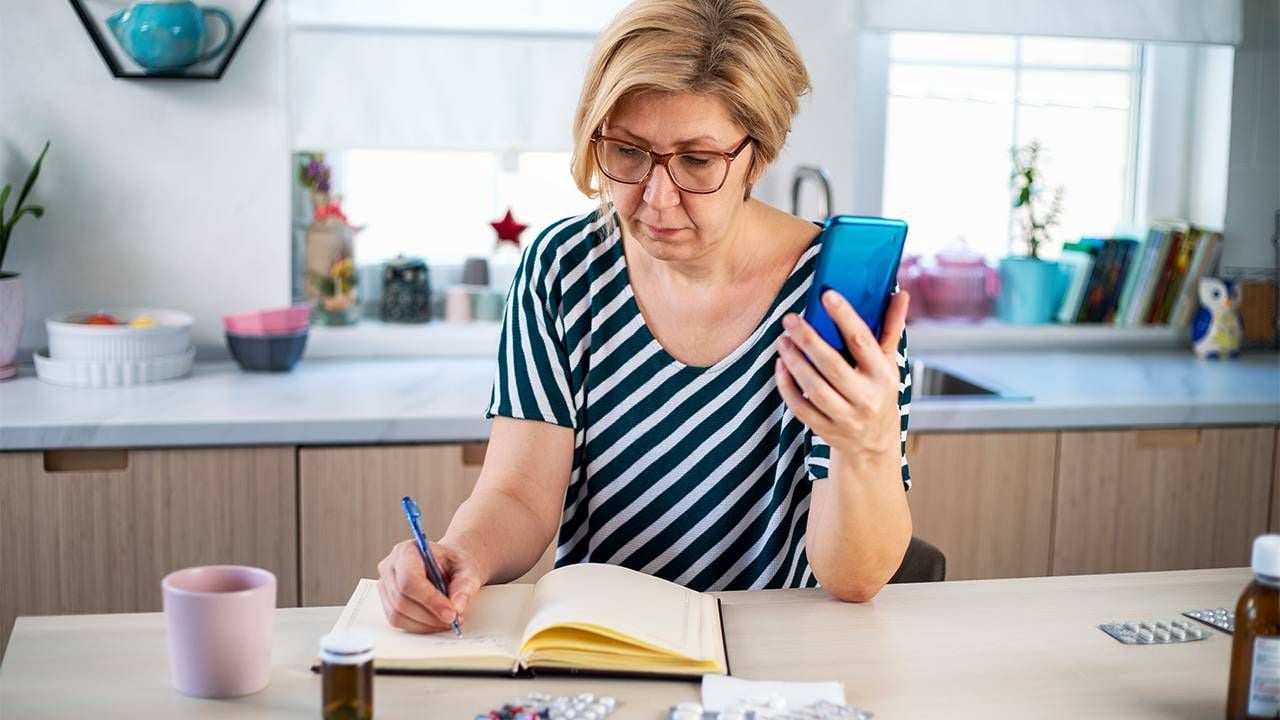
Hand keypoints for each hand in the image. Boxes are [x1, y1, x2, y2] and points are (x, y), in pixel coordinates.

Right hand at [376, 538, 485, 632]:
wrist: (447, 565)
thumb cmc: (454, 564)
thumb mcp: (468, 569)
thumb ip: (465, 585)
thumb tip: (457, 606)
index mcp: (408, 550)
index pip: (410, 579)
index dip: (430, 599)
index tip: (451, 613)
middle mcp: (390, 566)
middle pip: (401, 599)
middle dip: (430, 615)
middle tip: (453, 620)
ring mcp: (385, 584)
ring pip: (398, 614)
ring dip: (425, 624)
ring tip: (447, 620)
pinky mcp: (386, 601)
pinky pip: (397, 621)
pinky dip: (419, 626)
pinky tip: (435, 621)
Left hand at [775, 290, 909, 462]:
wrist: (874, 444)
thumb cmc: (880, 393)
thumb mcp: (889, 363)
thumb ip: (891, 327)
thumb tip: (900, 294)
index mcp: (883, 375)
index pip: (863, 342)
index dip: (845, 317)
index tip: (827, 295)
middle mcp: (866, 398)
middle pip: (833, 365)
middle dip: (809, 339)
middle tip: (791, 318)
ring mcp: (845, 417)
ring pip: (815, 388)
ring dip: (795, 362)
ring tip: (783, 339)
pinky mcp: (826, 430)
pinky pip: (801, 407)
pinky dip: (787, 386)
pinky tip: (780, 365)